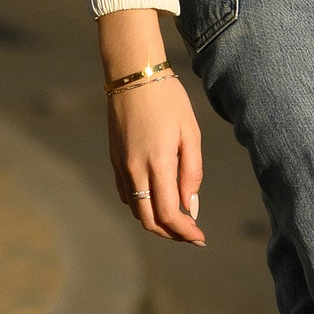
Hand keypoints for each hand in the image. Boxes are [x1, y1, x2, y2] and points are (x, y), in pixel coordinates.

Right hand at [108, 73, 205, 243]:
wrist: (133, 76)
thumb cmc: (169, 101)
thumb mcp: (191, 134)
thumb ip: (192, 173)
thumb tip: (191, 207)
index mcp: (158, 162)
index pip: (169, 213)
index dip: (184, 232)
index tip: (200, 237)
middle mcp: (135, 169)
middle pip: (149, 219)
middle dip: (171, 233)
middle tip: (191, 234)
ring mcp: (121, 165)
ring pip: (136, 209)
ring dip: (156, 221)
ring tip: (179, 220)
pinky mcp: (114, 160)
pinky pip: (126, 194)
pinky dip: (142, 205)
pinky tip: (158, 200)